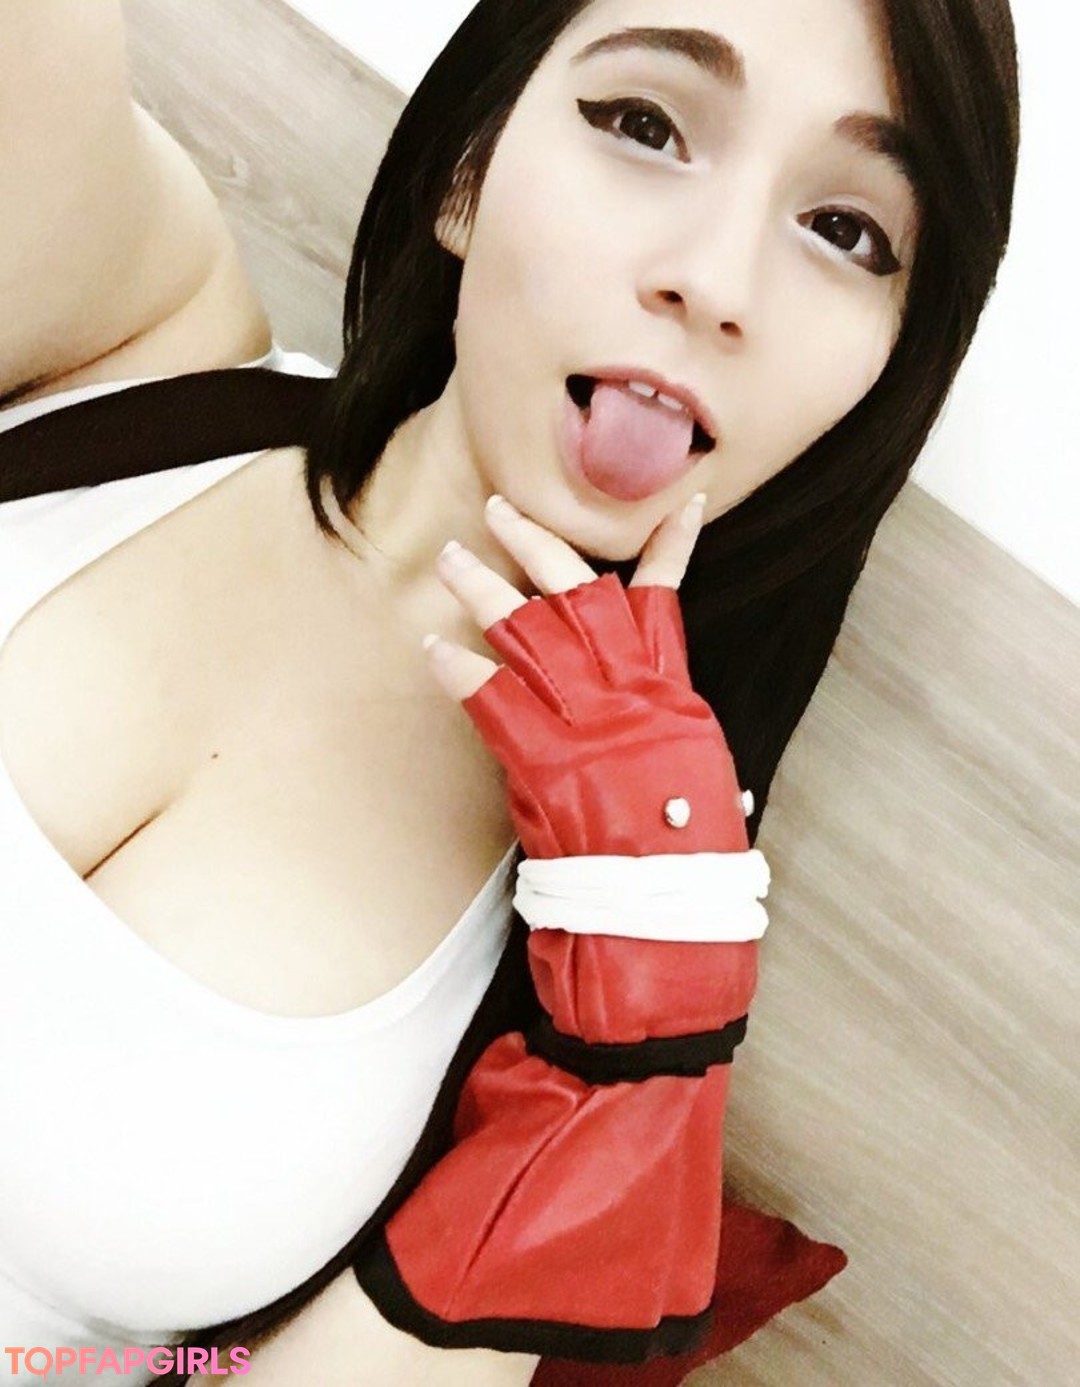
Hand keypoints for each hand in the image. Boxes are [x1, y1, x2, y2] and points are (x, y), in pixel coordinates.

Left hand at [424, 491, 747, 860]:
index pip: (665, 607)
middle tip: (500, 511)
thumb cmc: (688, 863)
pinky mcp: (545, 764)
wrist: (666, 919)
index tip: (678, 507)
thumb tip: (672, 739)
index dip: (671, 551)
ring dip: (485, 591)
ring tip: (451, 557)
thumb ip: (675, 744)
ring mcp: (588, 726)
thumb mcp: (700, 786)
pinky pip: (495, 703)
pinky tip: (434, 648)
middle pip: (580, 599)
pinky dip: (463, 673)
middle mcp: (633, 698)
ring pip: (531, 634)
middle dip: (539, 547)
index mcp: (674, 700)